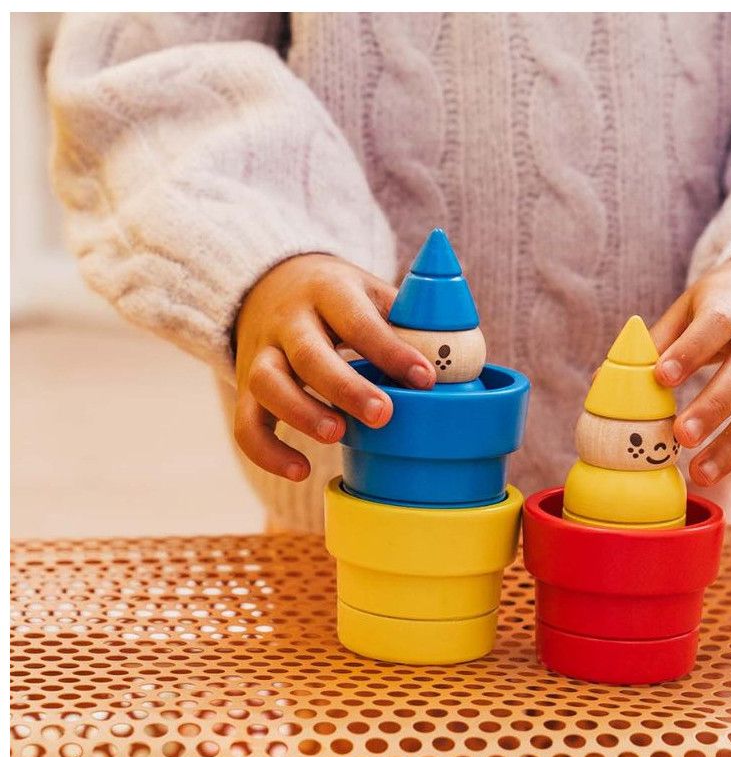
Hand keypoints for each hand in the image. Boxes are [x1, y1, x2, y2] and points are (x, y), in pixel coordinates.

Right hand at [233, 253, 435, 480]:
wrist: (269, 284)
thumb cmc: (339, 300)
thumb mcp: (371, 293)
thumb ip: (408, 322)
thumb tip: (458, 360)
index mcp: (329, 292)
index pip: (357, 319)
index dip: (391, 350)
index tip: (425, 378)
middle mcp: (289, 322)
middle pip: (308, 353)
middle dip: (344, 387)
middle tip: (382, 415)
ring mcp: (262, 355)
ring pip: (267, 384)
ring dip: (301, 413)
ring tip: (338, 436)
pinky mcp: (248, 388)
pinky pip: (247, 424)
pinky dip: (268, 452)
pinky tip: (300, 471)